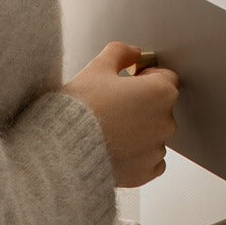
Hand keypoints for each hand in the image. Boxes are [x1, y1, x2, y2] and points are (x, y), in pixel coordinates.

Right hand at [63, 42, 178, 187]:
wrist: (59, 150)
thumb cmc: (78, 109)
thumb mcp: (97, 68)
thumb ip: (121, 52)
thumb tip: (133, 52)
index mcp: (161, 92)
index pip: (166, 78)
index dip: (145, 77)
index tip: (128, 82)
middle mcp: (166, 121)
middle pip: (161, 107)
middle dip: (142, 104)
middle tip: (113, 106)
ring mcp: (156, 149)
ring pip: (154, 134)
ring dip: (140, 130)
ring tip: (109, 129)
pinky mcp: (145, 172)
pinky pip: (150, 160)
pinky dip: (137, 155)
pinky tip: (115, 149)